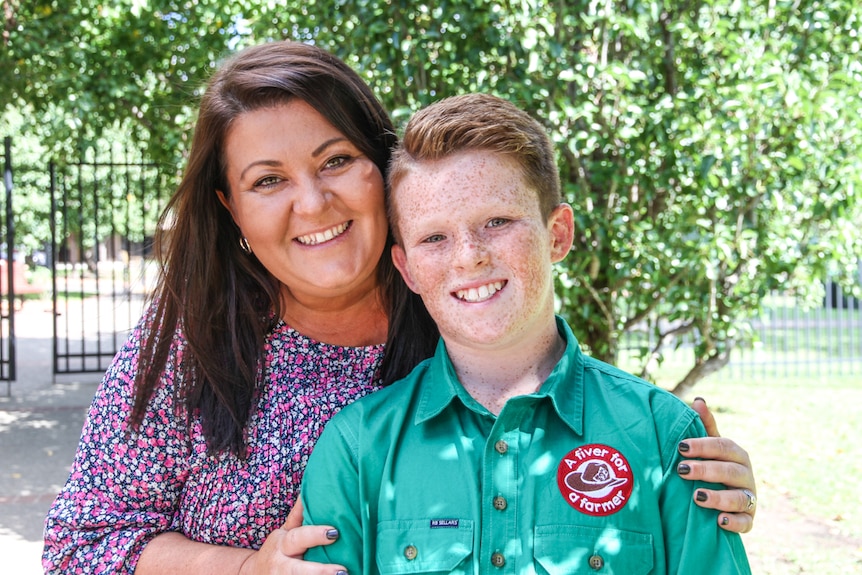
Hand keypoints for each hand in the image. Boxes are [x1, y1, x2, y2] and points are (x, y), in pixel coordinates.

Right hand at [239, 501, 346, 574]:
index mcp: (283, 544)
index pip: (299, 538)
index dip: (316, 535)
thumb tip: (310, 488)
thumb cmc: (278, 549)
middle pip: (298, 570)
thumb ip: (298, 515)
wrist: (253, 574)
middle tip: (342, 571)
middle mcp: (281, 564)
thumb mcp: (285, 531)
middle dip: (319, 571)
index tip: (335, 532)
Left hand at [677, 397, 755, 533]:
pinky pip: (746, 523)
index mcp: (737, 454)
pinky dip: (734, 522)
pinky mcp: (749, 519)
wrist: (726, 498)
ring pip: (739, 498)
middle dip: (706, 470)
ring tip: (697, 497)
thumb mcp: (710, 446)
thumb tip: (699, 400)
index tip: (680, 447)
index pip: (722, 446)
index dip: (702, 446)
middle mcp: (746, 475)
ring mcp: (749, 498)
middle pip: (729, 471)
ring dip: (719, 497)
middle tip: (682, 470)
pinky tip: (719, 521)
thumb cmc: (714, 465)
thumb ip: (705, 426)